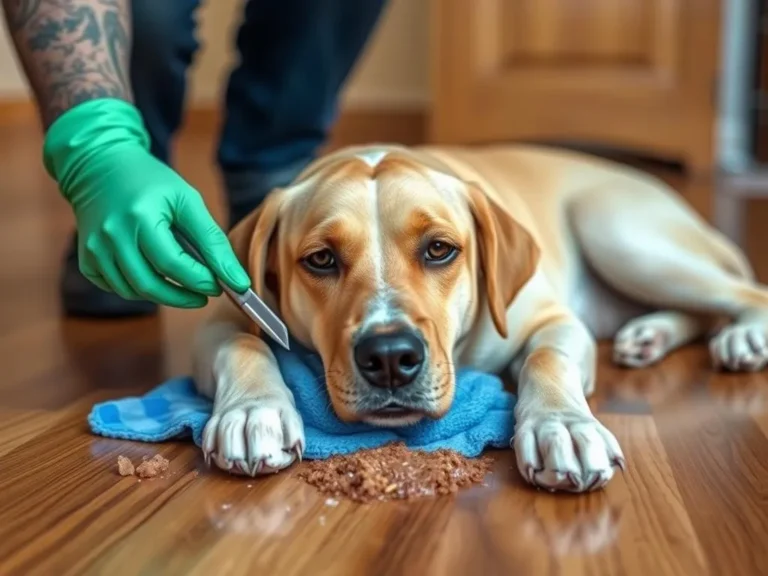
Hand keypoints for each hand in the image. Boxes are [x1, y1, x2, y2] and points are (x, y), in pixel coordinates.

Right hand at [43, 99, 250, 307]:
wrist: (100, 166)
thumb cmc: (150, 182)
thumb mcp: (187, 200)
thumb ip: (213, 241)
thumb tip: (238, 281)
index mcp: (140, 216)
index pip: (173, 264)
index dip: (201, 281)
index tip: (222, 285)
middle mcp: (111, 236)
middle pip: (151, 285)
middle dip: (184, 297)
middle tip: (206, 294)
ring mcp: (94, 250)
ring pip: (133, 291)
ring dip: (165, 295)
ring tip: (185, 285)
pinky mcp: (86, 259)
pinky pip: (117, 288)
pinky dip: (140, 290)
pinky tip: (157, 277)